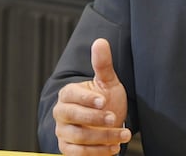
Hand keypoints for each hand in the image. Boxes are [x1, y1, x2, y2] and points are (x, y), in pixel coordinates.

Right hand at [52, 38, 131, 154]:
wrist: (108, 122)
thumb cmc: (106, 99)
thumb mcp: (108, 81)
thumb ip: (103, 63)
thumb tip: (100, 41)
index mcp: (68, 94)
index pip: (71, 95)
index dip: (86, 99)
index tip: (103, 101)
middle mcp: (61, 113)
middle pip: (72, 117)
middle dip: (95, 119)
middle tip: (114, 118)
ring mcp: (63, 132)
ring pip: (78, 137)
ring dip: (102, 137)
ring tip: (123, 134)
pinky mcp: (67, 148)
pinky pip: (77, 153)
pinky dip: (97, 152)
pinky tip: (114, 148)